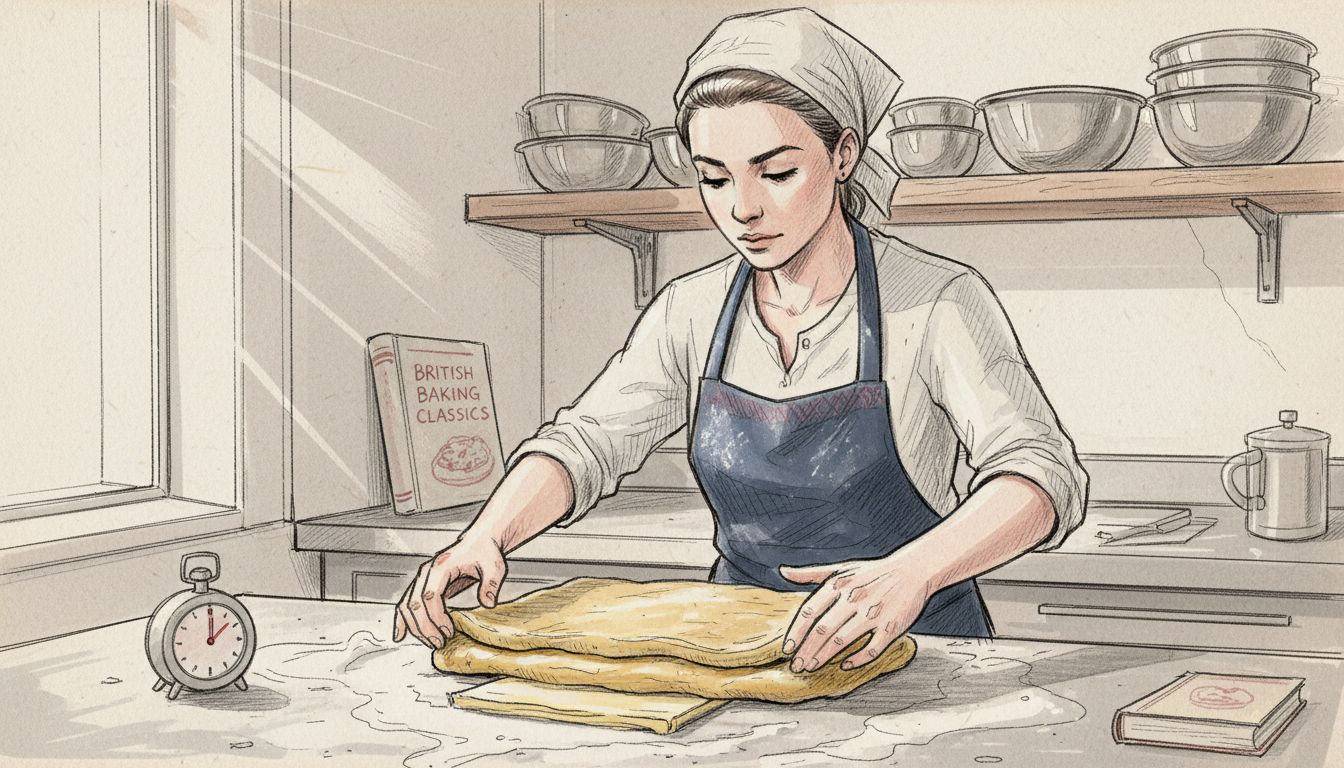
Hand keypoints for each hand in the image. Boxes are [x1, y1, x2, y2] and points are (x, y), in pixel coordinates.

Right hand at [392, 535, 506, 649]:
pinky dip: (401, 620)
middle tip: (440, 642)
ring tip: (432, 643)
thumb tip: (488, 603)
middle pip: (414, 604)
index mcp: (441, 567)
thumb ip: (491, 583)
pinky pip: (405, 604)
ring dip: (415, 628)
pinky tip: (400, 636)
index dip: (436, 616)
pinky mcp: (422, 586)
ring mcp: (421, 579)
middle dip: (425, 627)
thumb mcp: (495, 566)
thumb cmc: (485, 553)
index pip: (430, 595)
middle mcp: (426, 572)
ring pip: (407, 606)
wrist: (479, 542)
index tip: (448, 631)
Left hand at [779, 555, 931, 672]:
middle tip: (797, 666)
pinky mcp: (891, 627)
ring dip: (824, 656)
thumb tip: (783, 571)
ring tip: (811, 667)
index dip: (796, 633)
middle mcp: (853, 598)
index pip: (810, 612)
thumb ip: (811, 573)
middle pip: (822, 630)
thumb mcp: (841, 569)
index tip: (787, 649)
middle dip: (806, 650)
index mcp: (838, 585)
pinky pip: (872, 648)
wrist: (912, 571)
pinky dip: (857, 659)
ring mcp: (873, 614)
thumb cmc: (871, 573)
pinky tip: (844, 666)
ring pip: (842, 640)